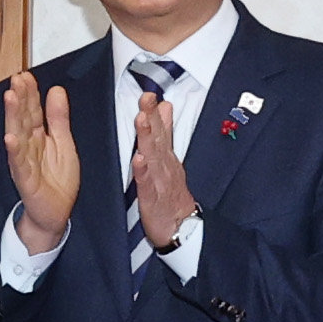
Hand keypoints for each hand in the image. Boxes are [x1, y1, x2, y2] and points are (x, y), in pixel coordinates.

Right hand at [4, 72, 78, 252]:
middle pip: (22, 118)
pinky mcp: (25, 179)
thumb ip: (59, 118)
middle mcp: (28, 146)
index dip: (30, 93)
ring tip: (10, 98)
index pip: (33, 110)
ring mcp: (24, 161)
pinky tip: (10, 137)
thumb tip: (56, 91)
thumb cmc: (58, 180)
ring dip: (12, 116)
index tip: (26, 76)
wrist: (56, 212)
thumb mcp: (64, 143)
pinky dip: (14, 150)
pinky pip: (18, 163)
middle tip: (17, 79)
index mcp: (38, 136)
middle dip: (19, 98)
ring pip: (17, 135)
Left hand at [132, 92, 195, 246]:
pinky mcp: (153, 198)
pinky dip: (143, 171)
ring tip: (142, 120)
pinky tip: (139, 160)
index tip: (150, 94)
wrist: (183, 227)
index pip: (161, 130)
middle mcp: (163, 166)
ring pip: (153, 156)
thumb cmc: (171, 194)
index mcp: (165, 157)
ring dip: (148, 137)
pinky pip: (147, 183)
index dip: (155, 112)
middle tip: (147, 98)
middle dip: (152, 117)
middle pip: (157, 138)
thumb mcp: (169, 160)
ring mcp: (159, 181)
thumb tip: (166, 108)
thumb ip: (166, 134)